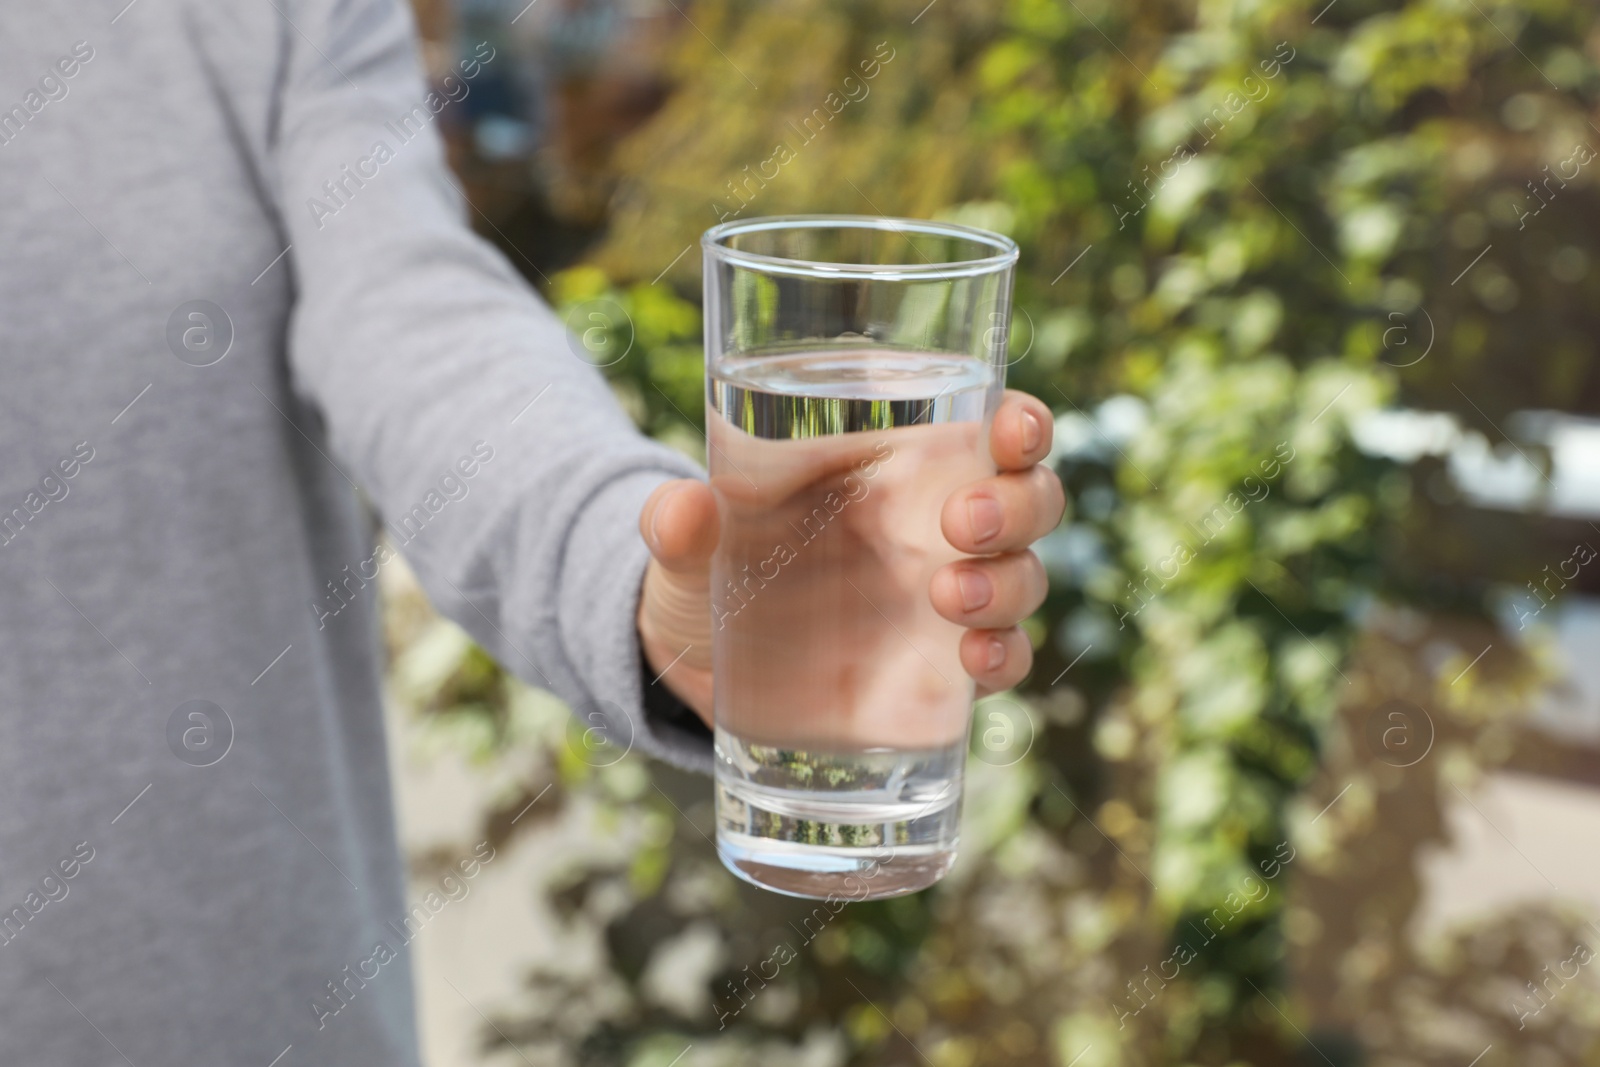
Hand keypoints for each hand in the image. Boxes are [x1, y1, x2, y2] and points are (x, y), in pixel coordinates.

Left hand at [637, 389, 1064, 728]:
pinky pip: (1004, 658)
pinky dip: (1007, 658)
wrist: (694, 665)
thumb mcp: (685, 541)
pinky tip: (977, 662)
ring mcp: (945, 597)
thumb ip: (678, 523)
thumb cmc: (706, 568)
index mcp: (896, 464)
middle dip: (1017, 505)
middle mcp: (936, 525)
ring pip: (1023, 576)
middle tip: (958, 525)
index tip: (1011, 429)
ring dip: (1007, 582)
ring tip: (948, 598)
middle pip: (1028, 499)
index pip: (989, 427)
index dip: (1022, 423)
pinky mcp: (938, 669)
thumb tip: (680, 511)